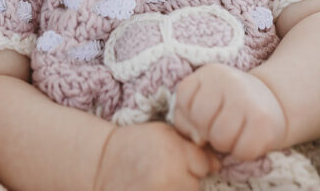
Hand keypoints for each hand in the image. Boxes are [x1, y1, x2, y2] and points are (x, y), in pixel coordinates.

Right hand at [93, 121, 218, 190]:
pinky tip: (154, 185)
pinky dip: (169, 190)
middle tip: (166, 173)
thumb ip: (191, 146)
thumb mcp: (163, 134)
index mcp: (174, 151)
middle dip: (187, 180)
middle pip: (196, 185)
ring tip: (159, 181)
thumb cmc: (135, 145)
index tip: (181, 160)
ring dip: (177, 188)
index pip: (205, 164)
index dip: (195, 163)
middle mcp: (170, 175)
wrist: (102, 163)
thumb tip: (216, 164)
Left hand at [172, 63, 286, 160]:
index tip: (207, 112)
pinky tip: (248, 139)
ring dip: (225, 145)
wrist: (273, 100)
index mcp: (211, 72)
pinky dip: (243, 152)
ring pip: (220, 139)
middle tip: (221, 126)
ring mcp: (249, 100)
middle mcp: (230, 81)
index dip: (190, 114)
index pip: (184, 99)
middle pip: (201, 121)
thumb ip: (187, 117)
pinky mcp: (265, 122)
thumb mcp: (204, 99)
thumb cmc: (229, 103)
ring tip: (234, 133)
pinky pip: (243, 151)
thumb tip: (198, 139)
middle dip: (207, 132)